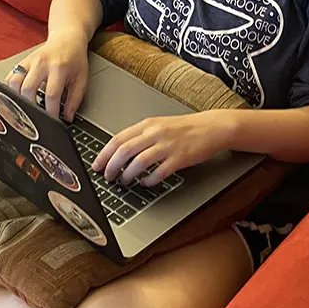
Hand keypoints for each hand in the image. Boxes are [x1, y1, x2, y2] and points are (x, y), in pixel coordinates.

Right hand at [5, 30, 88, 120]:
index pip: (51, 95)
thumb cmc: (75, 58)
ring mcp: (29, 61)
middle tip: (36, 116)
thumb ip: (75, 100)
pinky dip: (10, 89)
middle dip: (30, 107)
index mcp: (59, 68)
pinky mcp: (22, 61)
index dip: (50, 112)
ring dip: (17, 98)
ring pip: (14, 82)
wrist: (67, 38)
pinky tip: (18, 96)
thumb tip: (68, 118)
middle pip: (28, 89)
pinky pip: (10, 77)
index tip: (52, 122)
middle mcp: (41, 63)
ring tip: (26, 107)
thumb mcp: (81, 79)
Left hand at [91, 111, 235, 187]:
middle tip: (107, 177)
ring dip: (127, 175)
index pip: (118, 138)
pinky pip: (158, 172)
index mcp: (148, 124)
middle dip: (111, 166)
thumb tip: (119, 151)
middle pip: (124, 151)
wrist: (211, 127)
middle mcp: (155, 133)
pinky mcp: (179, 158)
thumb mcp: (159, 125)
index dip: (104, 153)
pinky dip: (148, 180)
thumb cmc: (185, 128)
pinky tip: (146, 183)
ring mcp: (167, 145)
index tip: (97, 165)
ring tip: (124, 181)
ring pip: (138, 162)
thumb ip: (141, 135)